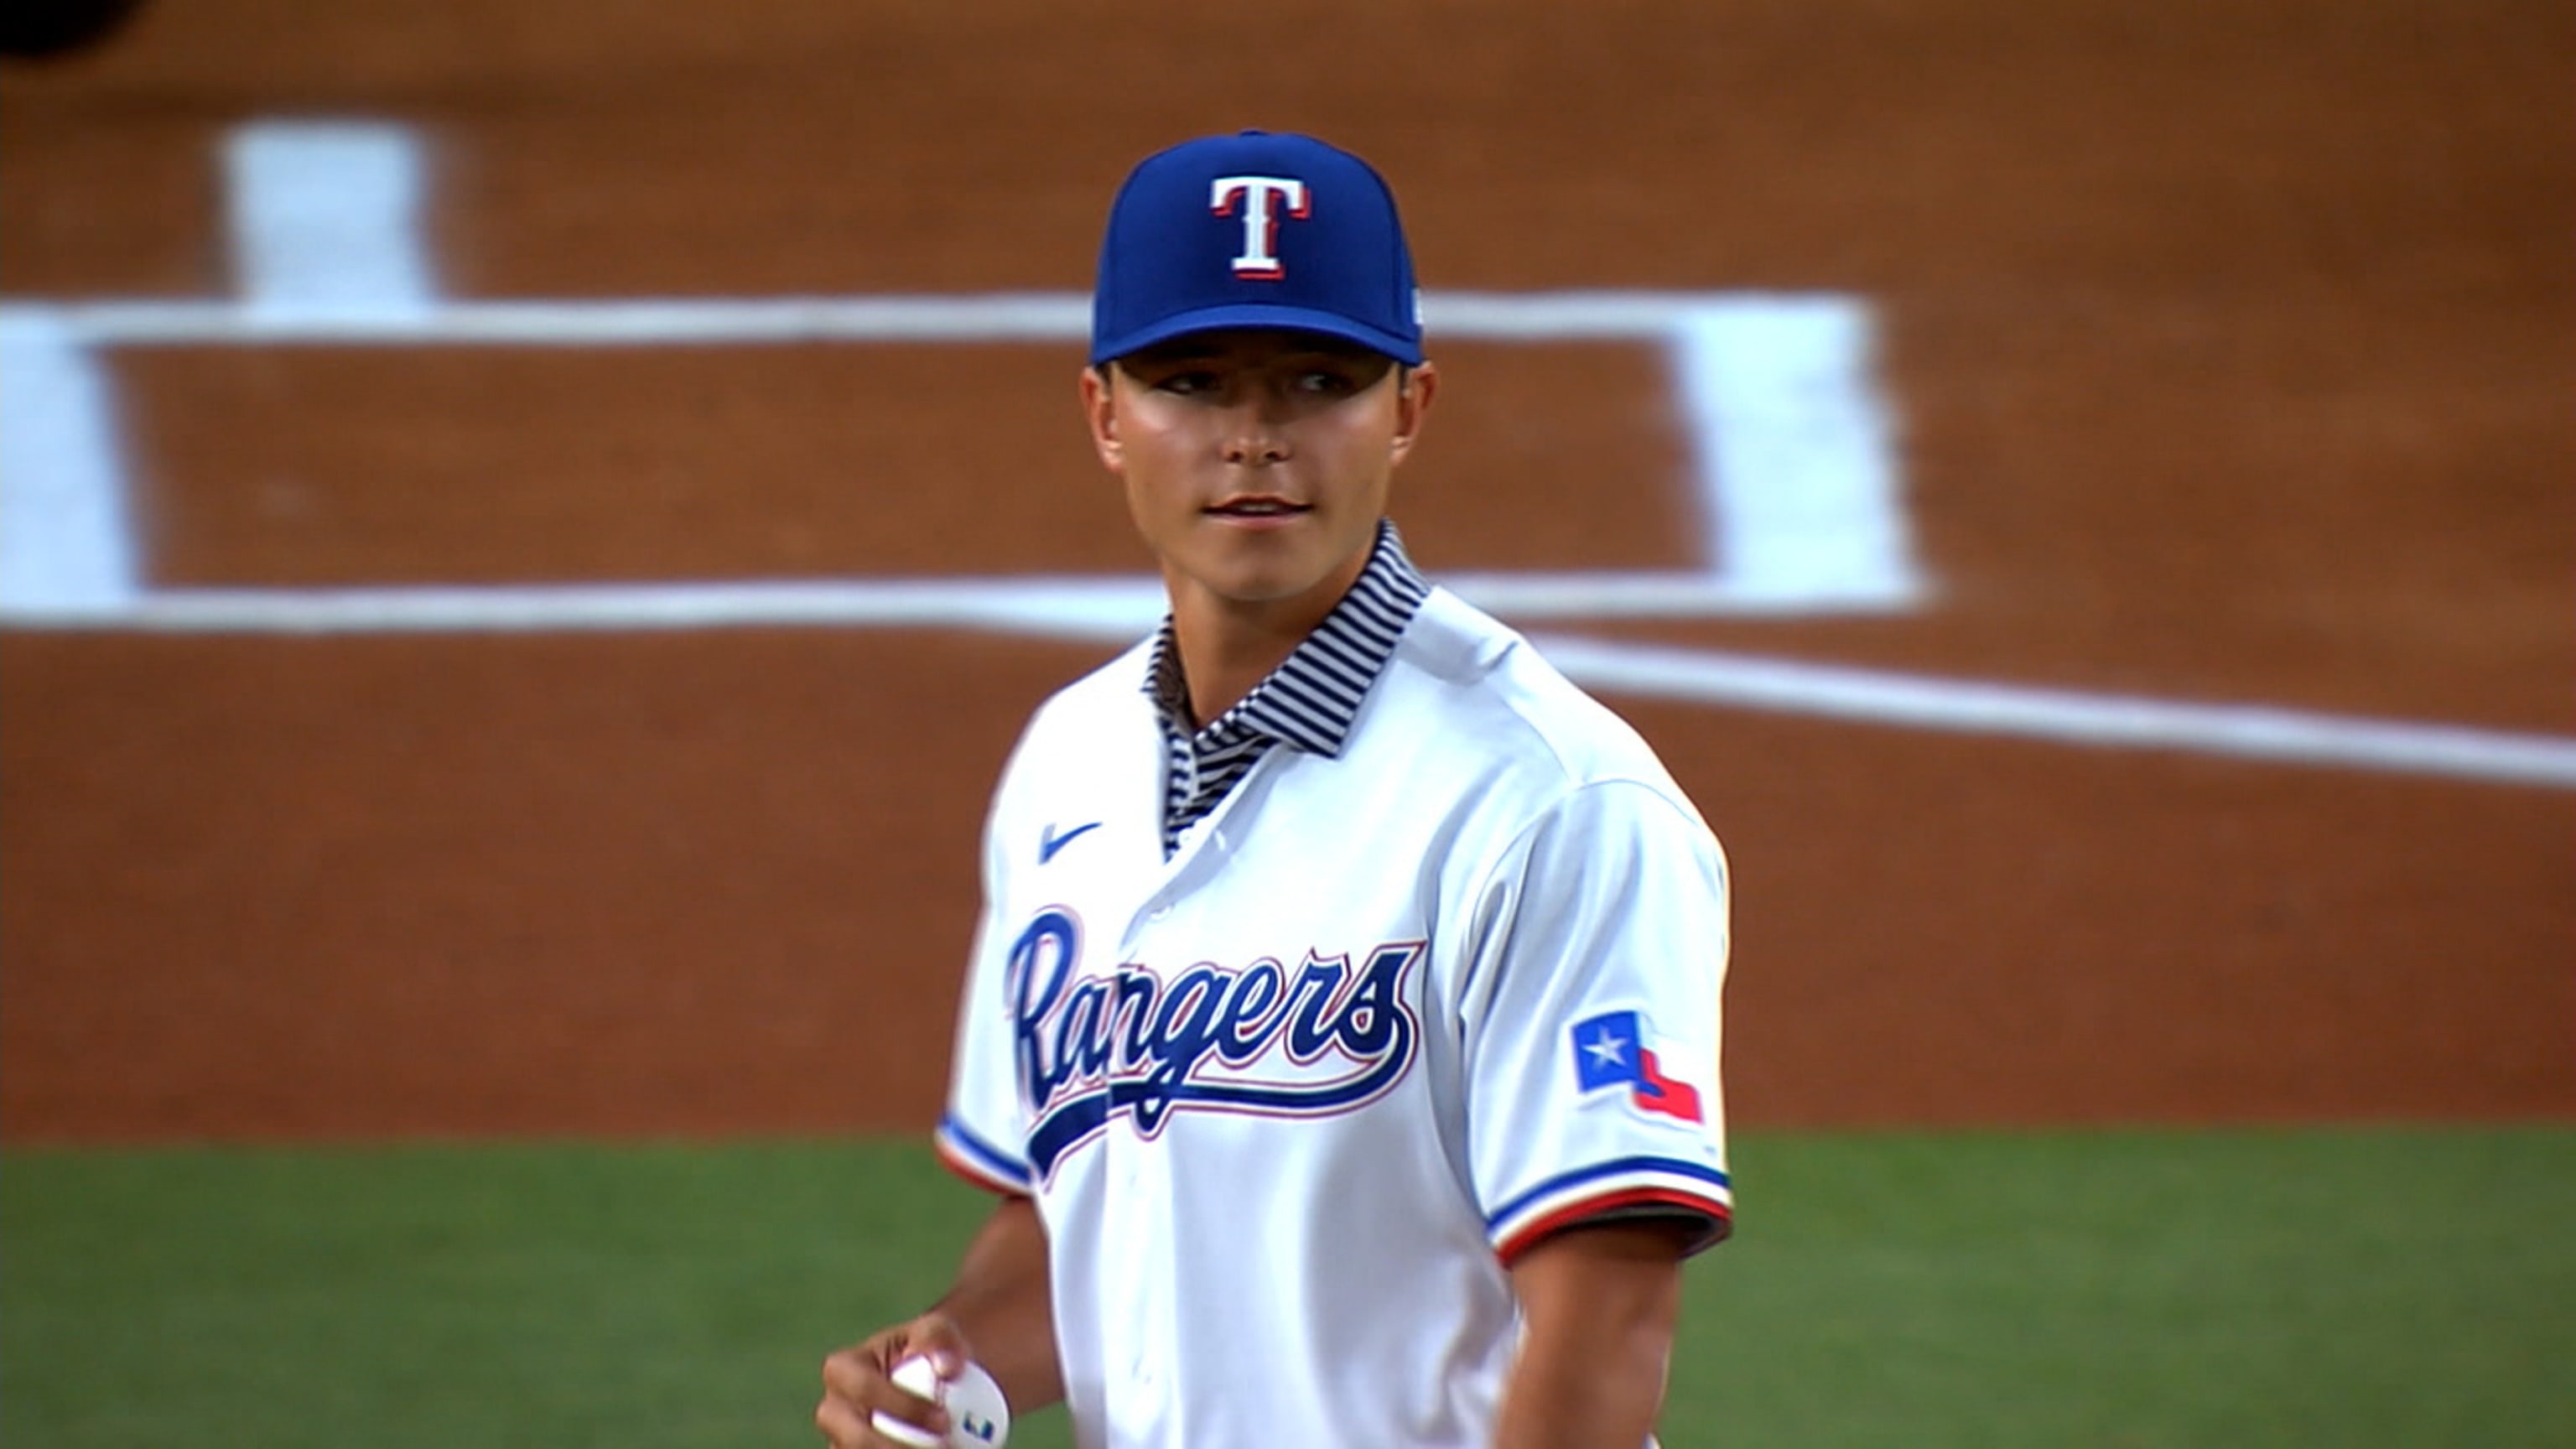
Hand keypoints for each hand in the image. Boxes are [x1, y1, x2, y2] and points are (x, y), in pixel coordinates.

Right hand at [816, 1312, 974, 1447]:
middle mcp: (833, 1410)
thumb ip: (939, 1338)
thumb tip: (948, 1369)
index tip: (944, 1420)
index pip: (865, 1389)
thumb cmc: (927, 1353)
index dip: (904, 1407)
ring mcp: (840, 1442)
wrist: (927, 1382)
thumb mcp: (935, 1332)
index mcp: (842, 1369)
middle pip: (855, 1439)